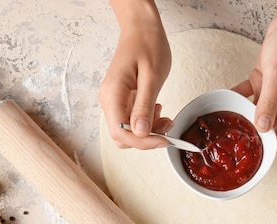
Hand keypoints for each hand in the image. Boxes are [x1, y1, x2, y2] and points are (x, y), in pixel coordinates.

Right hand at [98, 0, 172, 148]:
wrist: (141, 28)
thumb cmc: (147, 44)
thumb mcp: (152, 76)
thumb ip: (145, 106)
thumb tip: (141, 133)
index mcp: (113, 93)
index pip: (121, 132)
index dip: (143, 142)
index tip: (164, 140)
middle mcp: (109, 100)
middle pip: (122, 136)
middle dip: (146, 138)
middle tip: (167, 127)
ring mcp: (114, 101)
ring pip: (128, 130)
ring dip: (148, 131)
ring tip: (165, 116)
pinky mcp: (122, 100)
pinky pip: (131, 120)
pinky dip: (146, 121)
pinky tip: (156, 109)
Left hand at [233, 0, 276, 149]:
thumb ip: (268, 101)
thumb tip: (262, 128)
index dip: (269, 150)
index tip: (252, 156)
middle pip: (268, 130)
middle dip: (253, 138)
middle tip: (232, 145)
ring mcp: (273, 92)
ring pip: (256, 114)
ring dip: (243, 119)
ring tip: (225, 127)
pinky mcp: (264, 80)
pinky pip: (248, 95)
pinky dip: (238, 98)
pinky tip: (225, 100)